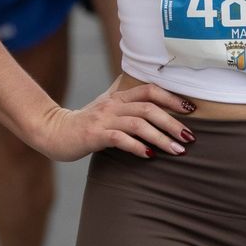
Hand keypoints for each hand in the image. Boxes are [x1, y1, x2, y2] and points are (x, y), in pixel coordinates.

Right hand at [30, 81, 196, 162]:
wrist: (54, 131)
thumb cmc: (86, 123)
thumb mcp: (107, 109)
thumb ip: (127, 104)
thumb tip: (156, 103)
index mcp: (118, 96)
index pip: (149, 90)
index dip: (171, 98)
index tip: (191, 110)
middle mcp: (112, 104)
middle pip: (148, 107)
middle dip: (172, 122)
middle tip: (190, 138)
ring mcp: (103, 119)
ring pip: (138, 123)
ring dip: (161, 137)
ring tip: (177, 151)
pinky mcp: (94, 135)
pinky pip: (119, 139)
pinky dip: (137, 146)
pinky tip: (149, 155)